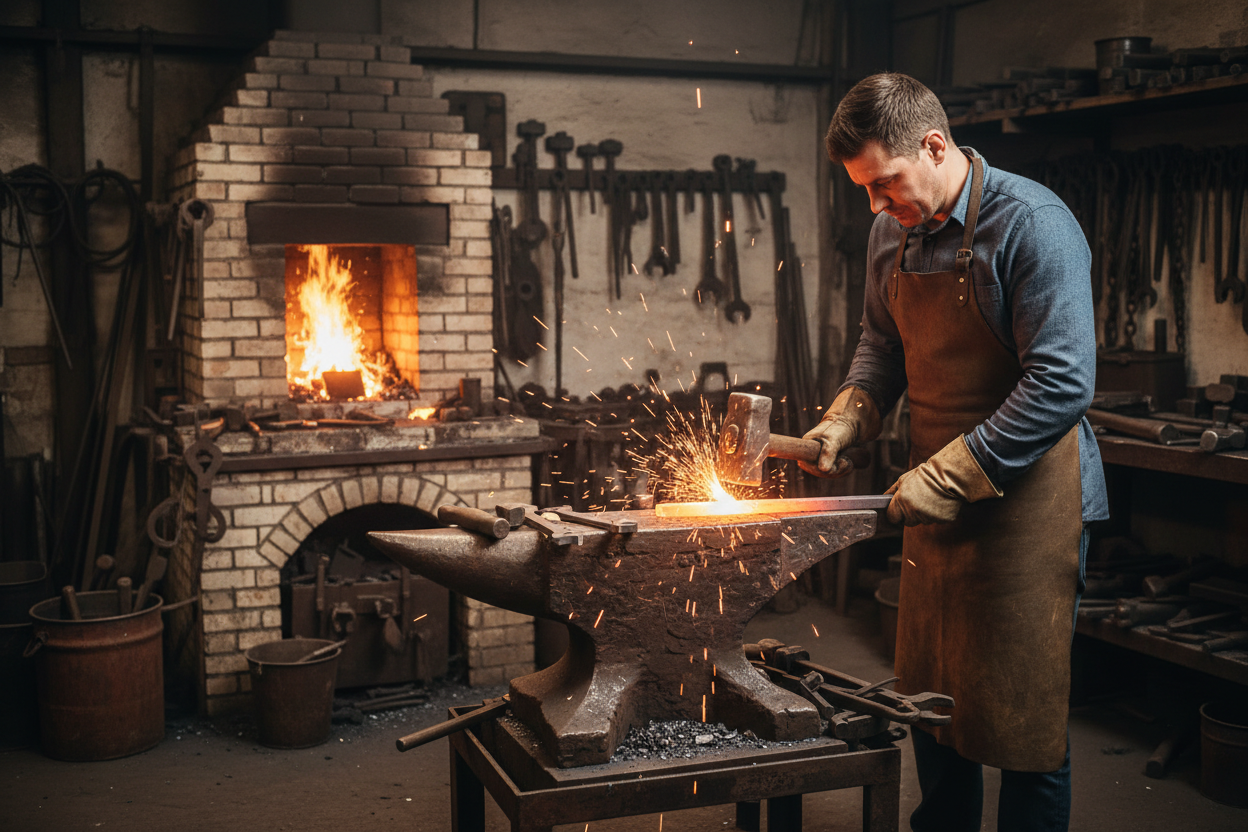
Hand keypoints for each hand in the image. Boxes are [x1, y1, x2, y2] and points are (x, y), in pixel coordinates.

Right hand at [799, 387, 880, 477]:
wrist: (852, 423)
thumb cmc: (840, 428)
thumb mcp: (833, 440)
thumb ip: (828, 453)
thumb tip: (823, 470)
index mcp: (805, 447)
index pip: (808, 465)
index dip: (819, 469)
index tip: (830, 466)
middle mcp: (810, 454)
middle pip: (820, 472)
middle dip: (834, 470)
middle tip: (845, 461)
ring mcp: (820, 459)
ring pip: (829, 473)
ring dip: (841, 470)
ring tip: (848, 461)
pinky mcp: (830, 461)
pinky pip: (835, 472)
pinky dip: (843, 470)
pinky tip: (848, 462)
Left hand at [884, 434, 1001, 525]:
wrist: (948, 475)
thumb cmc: (925, 476)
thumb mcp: (904, 480)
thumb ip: (892, 492)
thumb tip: (883, 499)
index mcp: (902, 501)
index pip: (892, 517)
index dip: (894, 514)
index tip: (898, 510)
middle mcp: (913, 511)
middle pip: (907, 522)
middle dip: (909, 515)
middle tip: (917, 501)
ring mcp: (928, 517)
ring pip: (922, 521)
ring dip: (923, 514)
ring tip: (929, 498)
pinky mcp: (941, 520)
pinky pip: (935, 520)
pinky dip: (936, 514)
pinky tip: (939, 502)